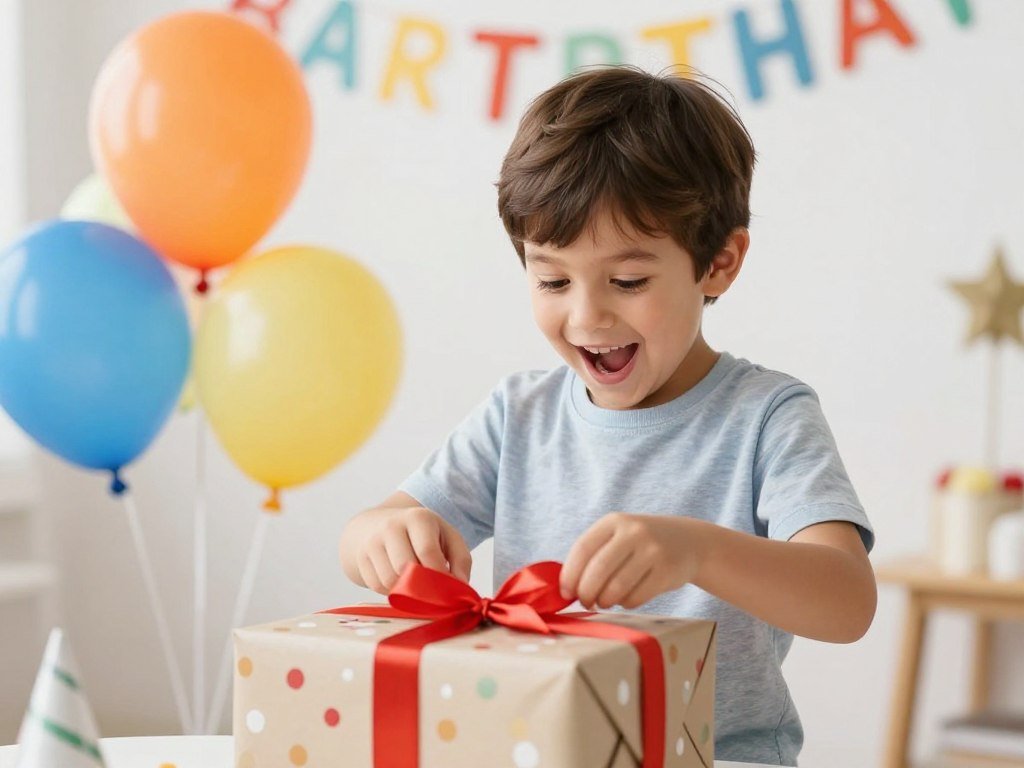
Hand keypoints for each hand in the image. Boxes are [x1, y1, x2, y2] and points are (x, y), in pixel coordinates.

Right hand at [349, 506, 471, 594]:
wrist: (377, 524)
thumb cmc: (419, 534)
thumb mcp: (446, 537)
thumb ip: (461, 560)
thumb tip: (461, 586)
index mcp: (418, 518)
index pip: (427, 552)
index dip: (439, 576)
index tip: (448, 590)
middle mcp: (392, 526)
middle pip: (405, 567)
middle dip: (421, 585)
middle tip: (431, 592)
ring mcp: (373, 542)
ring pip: (390, 580)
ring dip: (405, 590)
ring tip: (415, 583)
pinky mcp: (361, 558)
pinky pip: (377, 586)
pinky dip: (391, 591)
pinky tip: (399, 581)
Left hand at [559, 513, 705, 609]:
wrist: (688, 541)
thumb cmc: (640, 543)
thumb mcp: (618, 535)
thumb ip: (594, 554)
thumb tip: (565, 587)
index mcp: (614, 521)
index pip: (583, 548)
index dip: (570, 574)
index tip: (565, 592)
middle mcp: (633, 532)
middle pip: (598, 570)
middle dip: (586, 592)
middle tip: (584, 602)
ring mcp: (652, 551)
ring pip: (617, 587)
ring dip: (604, 601)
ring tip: (603, 601)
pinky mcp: (667, 572)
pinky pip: (636, 597)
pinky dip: (625, 603)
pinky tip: (625, 599)